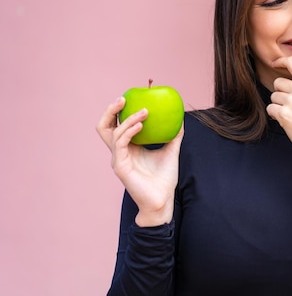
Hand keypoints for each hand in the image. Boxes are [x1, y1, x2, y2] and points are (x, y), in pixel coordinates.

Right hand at [96, 96, 183, 225]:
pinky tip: (141, 124)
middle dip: (110, 111)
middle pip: (104, 127)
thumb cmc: (164, 178)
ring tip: (145, 111)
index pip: (117, 124)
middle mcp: (120, 151)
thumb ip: (173, 135)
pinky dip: (129, 131)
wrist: (163, 200)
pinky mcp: (120, 166)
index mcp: (129, 147)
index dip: (119, 110)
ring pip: (113, 132)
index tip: (132, 96)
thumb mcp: (171, 151)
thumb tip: (180, 118)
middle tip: (123, 98)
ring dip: (128, 118)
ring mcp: (118, 158)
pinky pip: (120, 143)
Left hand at [266, 57, 291, 146]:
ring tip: (291, 113)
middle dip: (281, 92)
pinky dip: (275, 115)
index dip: (281, 60)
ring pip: (273, 96)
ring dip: (278, 105)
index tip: (275, 63)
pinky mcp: (284, 115)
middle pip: (278, 82)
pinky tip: (285, 120)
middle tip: (291, 104)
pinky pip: (270, 108)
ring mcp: (291, 103)